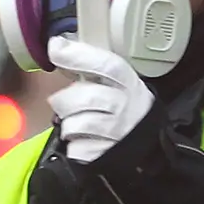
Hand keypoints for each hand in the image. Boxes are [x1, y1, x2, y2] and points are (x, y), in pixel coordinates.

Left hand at [47, 35, 152, 164]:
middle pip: (82, 97)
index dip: (77, 55)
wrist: (147, 142)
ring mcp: (116, 133)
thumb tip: (58, 47)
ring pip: (74, 124)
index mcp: (126, 81)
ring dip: (68, 124)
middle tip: (66, 102)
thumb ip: (89, 63)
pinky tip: (85, 139)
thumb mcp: (115, 80)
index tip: (56, 49)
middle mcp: (123, 106)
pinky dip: (75, 145)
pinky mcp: (105, 156)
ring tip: (78, 122)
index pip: (104, 64)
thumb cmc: (123, 106)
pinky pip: (76, 149)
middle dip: (64, 99)